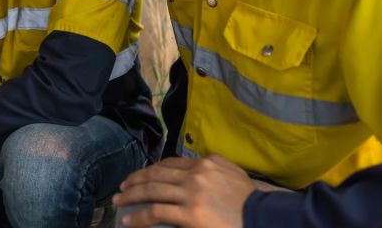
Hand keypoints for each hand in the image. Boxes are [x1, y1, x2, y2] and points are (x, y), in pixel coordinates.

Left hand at [112, 155, 254, 227]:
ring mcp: (191, 193)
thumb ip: (216, 165)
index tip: (139, 176)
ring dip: (130, 195)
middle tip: (121, 187)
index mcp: (205, 163)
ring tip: (117, 201)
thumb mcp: (235, 173)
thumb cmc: (251, 201)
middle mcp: (195, 175)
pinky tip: (127, 220)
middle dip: (134, 181)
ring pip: (151, 190)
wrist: (263, 218)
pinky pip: (156, 212)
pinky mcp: (190, 214)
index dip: (150, 170)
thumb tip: (203, 161)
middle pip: (156, 174)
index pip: (169, 164)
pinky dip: (138, 215)